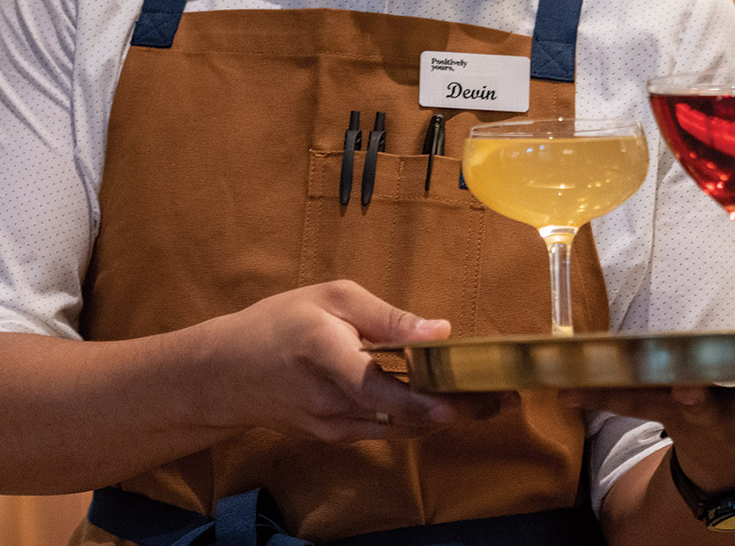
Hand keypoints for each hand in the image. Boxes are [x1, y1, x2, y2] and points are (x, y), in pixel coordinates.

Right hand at [200, 280, 511, 444]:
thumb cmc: (280, 324)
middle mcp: (329, 398)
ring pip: (399, 428)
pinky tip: (450, 404)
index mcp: (323, 353)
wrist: (228, 374)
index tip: (453, 403)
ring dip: (445, 417)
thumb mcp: (330, 298)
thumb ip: (386, 315)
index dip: (415, 400)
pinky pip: (386, 430)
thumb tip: (439, 330)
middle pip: (400, 414)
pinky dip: (419, 419)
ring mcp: (332, 425)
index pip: (372, 385)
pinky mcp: (336, 436)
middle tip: (506, 398)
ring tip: (493, 401)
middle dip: (456, 408)